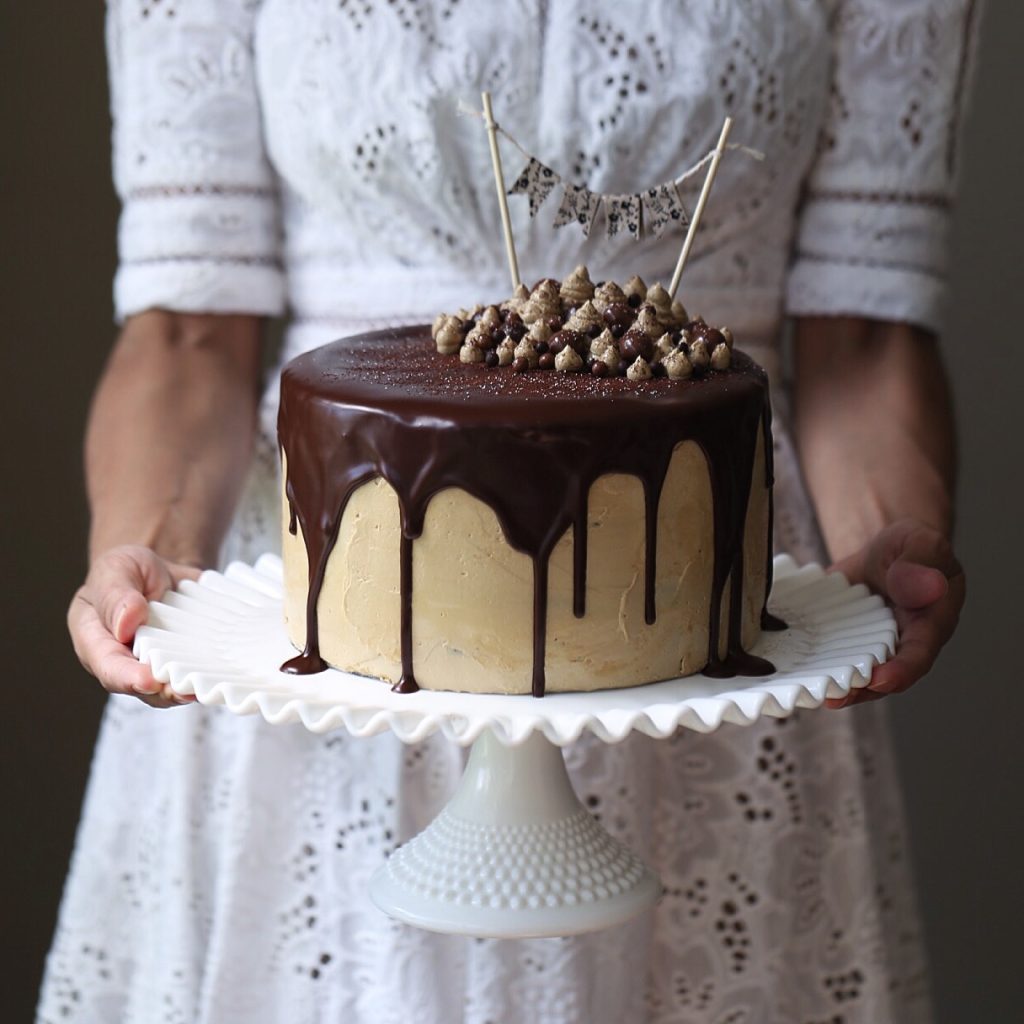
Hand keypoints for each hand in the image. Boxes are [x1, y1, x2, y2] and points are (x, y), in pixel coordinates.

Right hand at [68, 545, 201, 707]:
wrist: (162, 572)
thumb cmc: (129, 571)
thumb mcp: (116, 569)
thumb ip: (116, 595)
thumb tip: (126, 624)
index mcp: (96, 640)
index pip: (108, 666)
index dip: (128, 678)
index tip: (149, 680)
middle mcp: (124, 661)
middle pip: (142, 686)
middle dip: (164, 692)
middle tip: (185, 691)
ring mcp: (156, 666)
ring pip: (171, 688)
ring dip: (191, 689)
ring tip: (207, 686)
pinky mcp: (184, 663)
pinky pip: (195, 674)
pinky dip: (210, 675)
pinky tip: (225, 673)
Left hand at [826, 519, 964, 708]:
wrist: (886, 552)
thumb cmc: (911, 548)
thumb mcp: (919, 544)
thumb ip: (921, 564)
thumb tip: (931, 586)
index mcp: (931, 623)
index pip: (919, 653)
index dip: (901, 671)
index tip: (879, 680)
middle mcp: (903, 642)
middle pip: (885, 674)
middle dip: (862, 689)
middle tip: (836, 696)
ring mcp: (872, 645)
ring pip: (857, 672)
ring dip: (836, 684)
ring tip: (815, 693)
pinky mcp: (846, 640)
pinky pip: (832, 655)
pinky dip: (816, 663)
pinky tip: (795, 670)